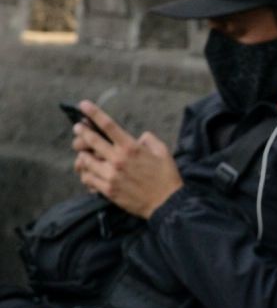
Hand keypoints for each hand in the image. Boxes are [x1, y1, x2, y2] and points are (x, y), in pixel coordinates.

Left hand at [71, 100, 182, 218]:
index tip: (84, 105)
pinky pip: (88, 178)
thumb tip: (138, 137)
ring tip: (84, 154)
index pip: (108, 125)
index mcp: (131, 147)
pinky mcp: (108, 190)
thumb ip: (149, 139)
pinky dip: (86, 174)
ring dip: (83, 155)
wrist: (167, 203)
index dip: (94, 113)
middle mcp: (118, 159)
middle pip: (91, 140)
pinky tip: (89, 172)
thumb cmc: (166, 176)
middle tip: (78, 128)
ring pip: (85, 161)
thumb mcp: (163, 151)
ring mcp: (111, 175)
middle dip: (81, 132)